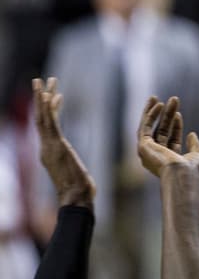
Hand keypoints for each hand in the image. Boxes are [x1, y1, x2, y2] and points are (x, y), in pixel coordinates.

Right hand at [32, 78, 94, 208]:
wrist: (76, 198)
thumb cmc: (79, 190)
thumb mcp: (73, 172)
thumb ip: (70, 164)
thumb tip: (74, 164)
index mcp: (49, 151)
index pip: (46, 126)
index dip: (46, 109)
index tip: (51, 94)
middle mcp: (46, 147)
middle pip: (40, 118)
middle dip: (39, 98)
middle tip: (39, 80)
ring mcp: (50, 146)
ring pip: (43, 117)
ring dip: (42, 97)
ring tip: (42, 80)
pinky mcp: (57, 147)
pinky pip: (52, 124)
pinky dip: (51, 109)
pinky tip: (53, 95)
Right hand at [137, 96, 198, 177]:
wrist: (184, 173)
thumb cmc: (194, 170)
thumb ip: (196, 146)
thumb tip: (192, 135)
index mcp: (169, 160)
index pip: (171, 139)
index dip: (175, 126)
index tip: (179, 114)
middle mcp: (156, 157)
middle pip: (161, 131)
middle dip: (166, 115)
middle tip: (171, 100)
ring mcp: (148, 152)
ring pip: (151, 127)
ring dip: (155, 112)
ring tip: (157, 97)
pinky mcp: (143, 147)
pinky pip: (144, 127)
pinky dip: (149, 115)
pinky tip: (158, 104)